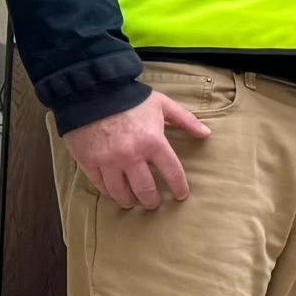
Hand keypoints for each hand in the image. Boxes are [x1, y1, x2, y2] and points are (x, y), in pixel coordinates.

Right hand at [63, 91, 207, 210]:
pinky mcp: (90, 162)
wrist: (92, 91)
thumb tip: (206, 133)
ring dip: (129, 201)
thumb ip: (185, 120)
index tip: (181, 195)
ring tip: (133, 202)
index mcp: (153, 142)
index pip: (172, 173)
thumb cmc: (131, 98)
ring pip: (121, 192)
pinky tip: (115, 192)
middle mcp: (132, 156)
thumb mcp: (162, 104)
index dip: (179, 187)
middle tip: (154, 204)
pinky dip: (109, 192)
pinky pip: (101, 185)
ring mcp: (109, 161)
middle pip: (145, 190)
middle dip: (152, 201)